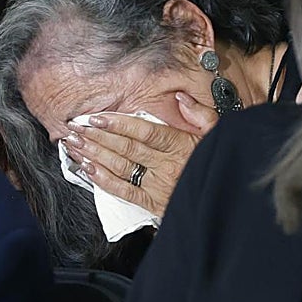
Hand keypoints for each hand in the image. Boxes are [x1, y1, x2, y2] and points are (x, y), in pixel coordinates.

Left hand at [61, 93, 218, 216]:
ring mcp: (158, 186)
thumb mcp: (220, 134)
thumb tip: (180, 97)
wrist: (227, 204)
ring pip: (121, 167)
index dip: (119, 124)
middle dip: (97, 137)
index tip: (97, 118)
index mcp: (181, 146)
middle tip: (74, 127)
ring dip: (94, 155)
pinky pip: (125, 191)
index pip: (145, 132)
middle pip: (127, 148)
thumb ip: (201, 114)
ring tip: (74, 144)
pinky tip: (88, 169)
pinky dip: (104, 180)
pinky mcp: (153, 204)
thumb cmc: (222, 164)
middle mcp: (167, 166)